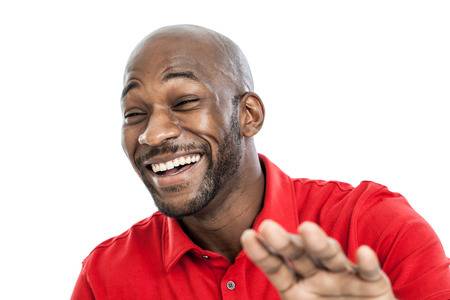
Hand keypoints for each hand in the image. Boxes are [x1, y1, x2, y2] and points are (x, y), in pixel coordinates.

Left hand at [241, 220, 395, 298]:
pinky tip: (363, 253)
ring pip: (330, 256)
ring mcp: (344, 276)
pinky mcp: (373, 283)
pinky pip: (369, 272)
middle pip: (298, 255)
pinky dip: (367, 263)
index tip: (247, 236)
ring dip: (319, 243)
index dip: (262, 253)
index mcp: (297, 286)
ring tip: (306, 230)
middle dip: (283, 242)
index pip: (275, 267)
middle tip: (267, 227)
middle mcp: (318, 276)